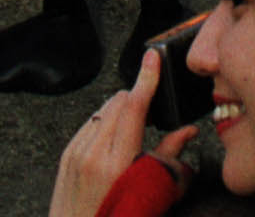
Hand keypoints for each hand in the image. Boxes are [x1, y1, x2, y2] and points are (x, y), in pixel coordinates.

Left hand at [49, 49, 198, 216]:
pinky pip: (89, 124)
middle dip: (136, 101)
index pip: (134, 106)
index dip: (146, 78)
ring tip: (131, 136)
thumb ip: (169, 158)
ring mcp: (76, 152)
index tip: (152, 58)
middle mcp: (93, 152)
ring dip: (120, 112)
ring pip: (103, 109)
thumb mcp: (151, 195)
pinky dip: (105, 125)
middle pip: (118, 101)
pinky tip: (113, 146)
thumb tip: (188, 132)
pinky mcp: (67, 154)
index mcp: (117, 162)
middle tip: (150, 118)